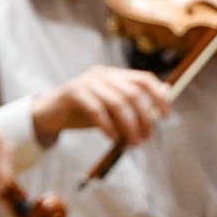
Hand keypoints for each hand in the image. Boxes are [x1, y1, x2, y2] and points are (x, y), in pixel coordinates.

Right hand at [31, 65, 169, 147]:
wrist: (50, 114)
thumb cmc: (83, 113)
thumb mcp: (110, 109)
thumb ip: (131, 106)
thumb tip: (161, 105)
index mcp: (115, 75)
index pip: (144, 79)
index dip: (159, 96)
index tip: (166, 116)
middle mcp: (103, 74)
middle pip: (133, 93)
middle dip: (144, 118)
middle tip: (146, 138)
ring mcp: (87, 81)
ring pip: (117, 102)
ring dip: (128, 126)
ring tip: (132, 143)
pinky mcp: (74, 92)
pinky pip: (97, 110)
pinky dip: (108, 126)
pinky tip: (112, 139)